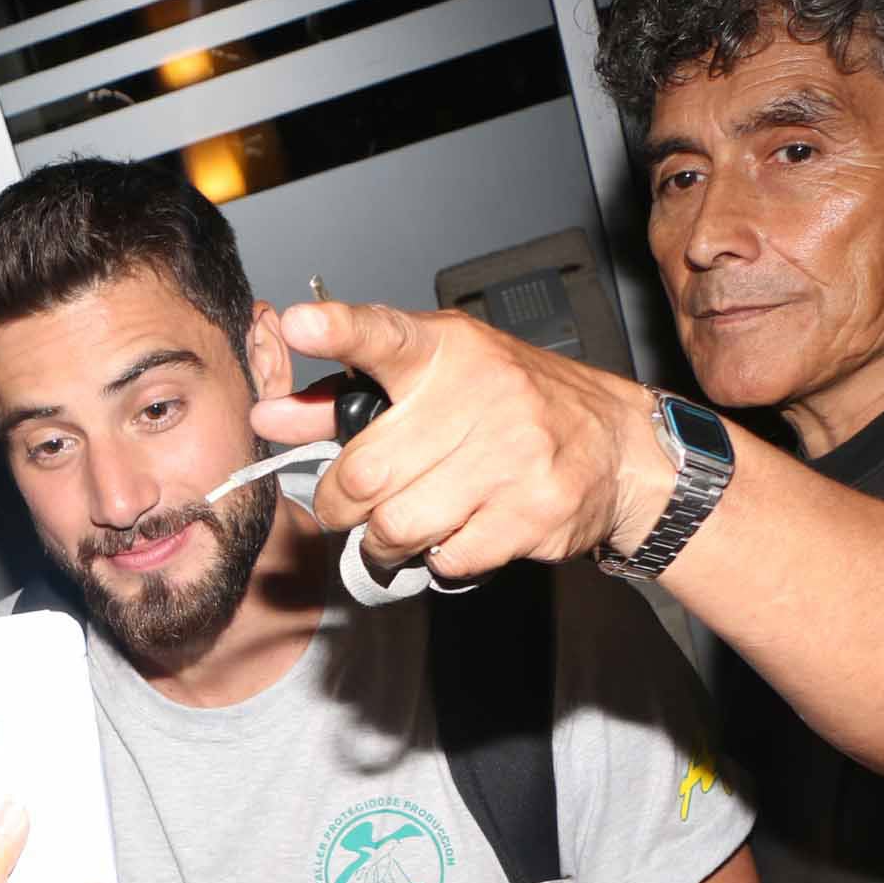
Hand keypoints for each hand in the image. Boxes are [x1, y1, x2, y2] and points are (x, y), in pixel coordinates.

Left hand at [249, 303, 673, 578]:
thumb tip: (268, 416)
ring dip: (385, 542)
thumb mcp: (429, 385)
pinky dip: (440, 559)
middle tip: (351, 508)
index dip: (338, 330)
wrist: (615, 447)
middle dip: (341, 506)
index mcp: (444, 352)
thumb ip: (340, 402)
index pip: (383, 335)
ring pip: (396, 527)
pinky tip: (460, 531)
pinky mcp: (532, 511)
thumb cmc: (507, 409)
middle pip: (363, 475)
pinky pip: (445, 559)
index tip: (299, 323)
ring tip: (404, 526)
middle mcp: (479, 394)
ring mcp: (511, 454)